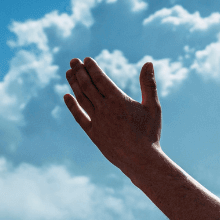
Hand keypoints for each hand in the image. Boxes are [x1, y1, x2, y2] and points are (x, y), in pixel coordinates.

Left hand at [63, 57, 161, 171]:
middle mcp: (104, 109)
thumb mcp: (153, 107)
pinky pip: (79, 116)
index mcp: (119, 100)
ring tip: (68, 72)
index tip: (86, 59)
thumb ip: (149, 84)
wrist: (141, 159)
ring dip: (73, 84)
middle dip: (79, 72)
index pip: (100, 79)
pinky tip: (67, 96)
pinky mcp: (93, 133)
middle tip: (73, 61)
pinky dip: (72, 105)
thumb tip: (148, 63)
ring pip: (81, 98)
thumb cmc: (150, 133)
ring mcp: (97, 121)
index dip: (92, 68)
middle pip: (87, 86)